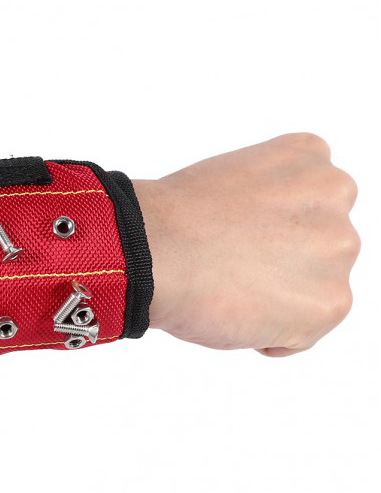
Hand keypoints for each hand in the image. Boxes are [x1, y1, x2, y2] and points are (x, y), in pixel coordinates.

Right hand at [133, 133, 359, 356]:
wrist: (154, 251)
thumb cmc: (174, 219)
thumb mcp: (233, 177)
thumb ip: (273, 196)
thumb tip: (275, 237)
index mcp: (309, 157)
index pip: (312, 204)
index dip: (273, 228)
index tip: (242, 236)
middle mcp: (335, 195)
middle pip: (320, 245)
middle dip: (284, 262)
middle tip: (234, 265)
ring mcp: (338, 248)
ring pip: (316, 288)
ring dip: (280, 298)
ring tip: (233, 287)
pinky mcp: (331, 301)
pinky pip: (305, 332)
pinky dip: (272, 335)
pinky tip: (238, 312)